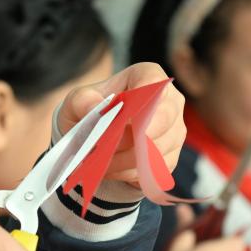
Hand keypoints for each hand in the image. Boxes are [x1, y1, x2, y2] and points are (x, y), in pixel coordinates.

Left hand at [57, 62, 184, 186]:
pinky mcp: (170, 159)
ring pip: (156, 150)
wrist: (92, 139)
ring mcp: (174, 132)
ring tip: (98, 159)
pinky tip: (110, 168)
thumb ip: (82, 101)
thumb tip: (95, 107)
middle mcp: (170, 102)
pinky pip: (153, 170)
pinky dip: (127, 173)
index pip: (154, 84)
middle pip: (161, 120)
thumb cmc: (88, 113)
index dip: (140, 102)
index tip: (120, 119)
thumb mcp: (77, 102)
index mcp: (148, 77)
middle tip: (101, 146)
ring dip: (123, 159)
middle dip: (128, 137)